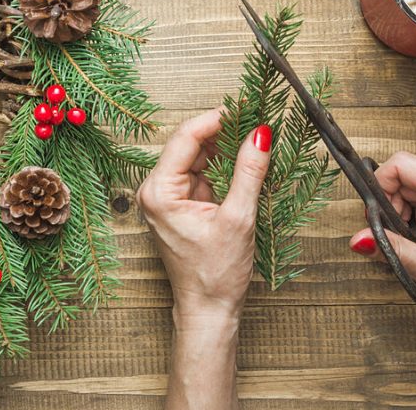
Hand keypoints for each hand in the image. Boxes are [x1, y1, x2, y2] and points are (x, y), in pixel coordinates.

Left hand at [137, 108, 272, 322]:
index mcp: (159, 191)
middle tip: (256, 118)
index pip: (185, 138)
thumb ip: (248, 172)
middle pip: (190, 145)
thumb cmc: (216, 273)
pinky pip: (202, 176)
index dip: (216, 118)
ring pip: (198, 159)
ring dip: (225, 149)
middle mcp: (156, 190)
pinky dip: (224, 168)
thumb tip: (260, 134)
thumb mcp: (238, 218)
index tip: (244, 106)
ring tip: (257, 136)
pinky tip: (246, 161)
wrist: (208, 309)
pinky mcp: (181, 206)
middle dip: (223, 132)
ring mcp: (167, 197)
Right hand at [348, 152, 415, 315]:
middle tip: (386, 233)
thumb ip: (394, 250)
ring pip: (415, 198)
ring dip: (403, 220)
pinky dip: (415, 229)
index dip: (382, 183)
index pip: (406, 166)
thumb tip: (360, 239)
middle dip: (391, 206)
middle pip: (408, 180)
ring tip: (410, 246)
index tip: (374, 211)